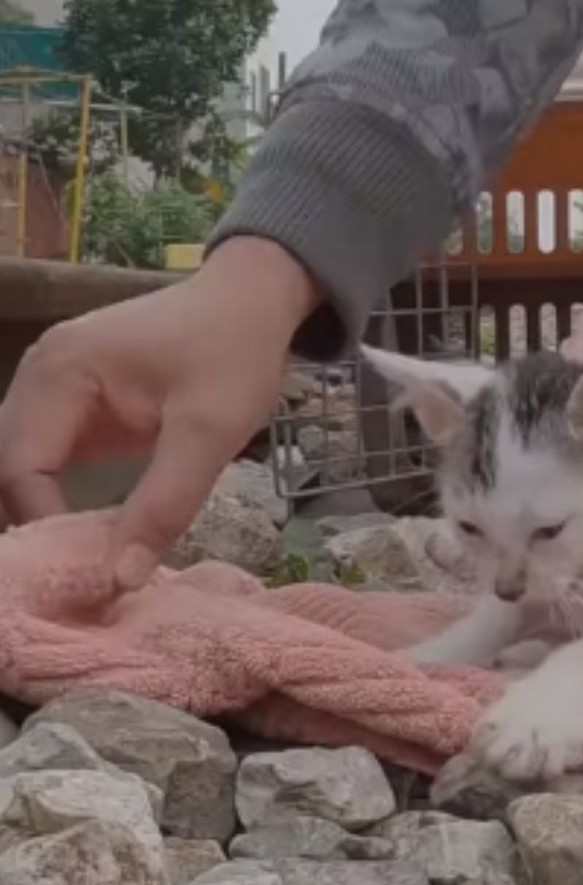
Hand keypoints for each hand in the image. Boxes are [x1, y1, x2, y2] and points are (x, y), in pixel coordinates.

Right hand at [0, 238, 319, 589]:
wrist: (256, 300)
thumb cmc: (235, 353)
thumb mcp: (209, 432)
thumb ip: (165, 504)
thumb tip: (122, 578)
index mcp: (58, 373)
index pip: (20, 469)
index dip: (47, 529)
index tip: (91, 578)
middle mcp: (41, 377)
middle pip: (15, 470)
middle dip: (43, 528)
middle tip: (82, 584)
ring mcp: (58, 390)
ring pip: (32, 470)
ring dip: (54, 517)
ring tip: (90, 569)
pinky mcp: (81, 406)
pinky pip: (59, 462)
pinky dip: (72, 500)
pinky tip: (100, 539)